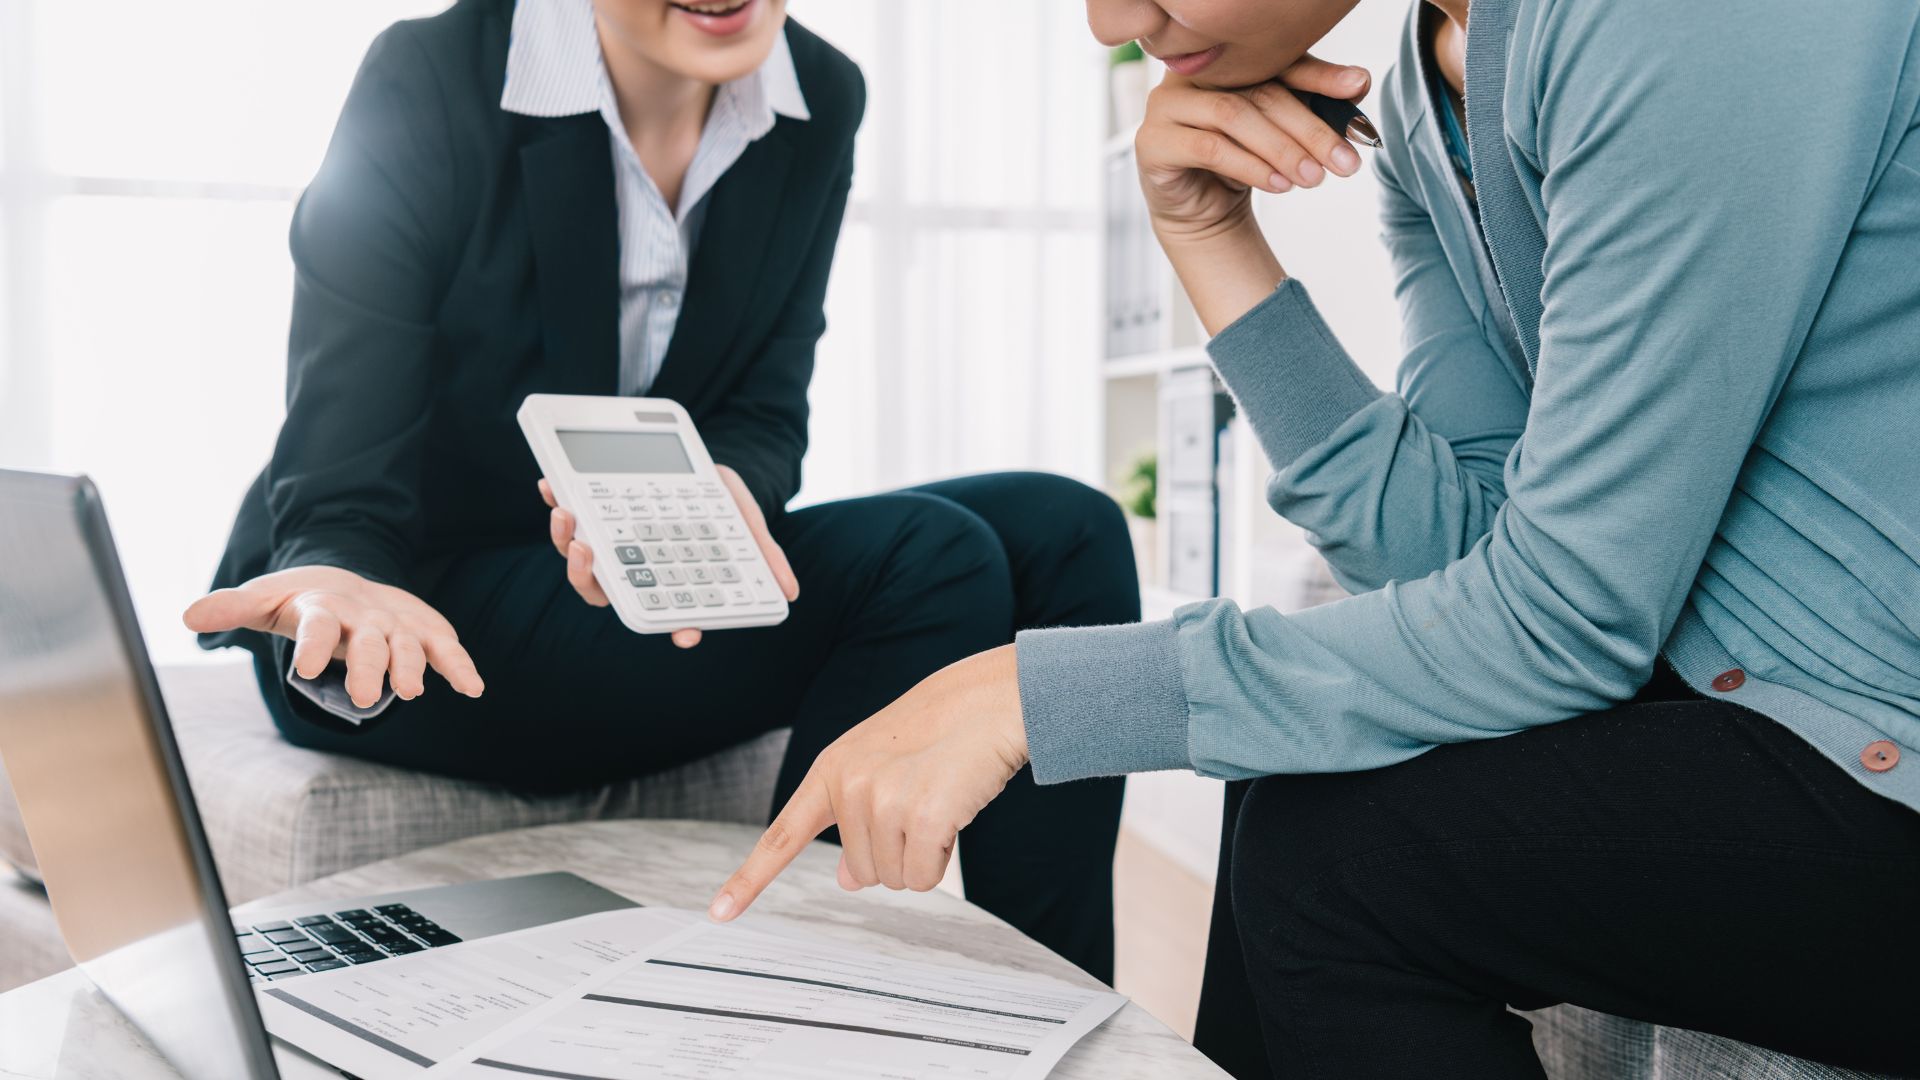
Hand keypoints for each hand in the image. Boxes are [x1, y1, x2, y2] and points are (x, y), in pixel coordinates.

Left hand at [183, 565, 482, 708]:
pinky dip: (459, 665)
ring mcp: (395, 622)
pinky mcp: (422, 629)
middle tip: (366, 697)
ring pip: (407, 644)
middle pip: (368, 639)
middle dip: (369, 666)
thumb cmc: (301, 599)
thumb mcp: (265, 600)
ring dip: (413, 666)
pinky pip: (444, 647)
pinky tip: (473, 688)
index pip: (317, 624)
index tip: (307, 669)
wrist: (347, 576)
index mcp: (322, 607)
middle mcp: (363, 614)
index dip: (312, 644)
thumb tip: (188, 617)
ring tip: (412, 692)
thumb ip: (232, 608)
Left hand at [538, 463, 799, 648]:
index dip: (667, 624)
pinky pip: (567, 513)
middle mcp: (631, 568)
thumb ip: (763, 552)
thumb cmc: (719, 500)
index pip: (664, 611)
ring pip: (577, 557)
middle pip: (602, 588)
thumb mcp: (744, 519)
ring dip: (563, 538)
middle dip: (586, 574)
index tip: (679, 630)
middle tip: (585, 550)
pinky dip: (554, 499)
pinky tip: (549, 481)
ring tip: (565, 511)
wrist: (696, 462)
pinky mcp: (589, 511)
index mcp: (667, 578)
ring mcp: (606, 543)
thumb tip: (791, 592)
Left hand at [708, 645, 1027, 920]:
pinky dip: (942, 860)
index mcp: (831, 771)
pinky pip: (924, 878)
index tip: (719, 913)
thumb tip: (846, 880)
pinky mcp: (922, 817)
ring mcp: (882, 801)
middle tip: (922, 802)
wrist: (990, 700)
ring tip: (939, 802)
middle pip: (861, 873)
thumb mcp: (883, 768)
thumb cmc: (941, 731)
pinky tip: (954, 815)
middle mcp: (848, 786)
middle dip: (897, 853)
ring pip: (894, 879)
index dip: (749, 880)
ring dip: (922, 856)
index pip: (782, 836)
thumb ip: (854, 819)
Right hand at [1137, 55, 1371, 244]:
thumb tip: (1359, 85)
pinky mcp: (1152, 142)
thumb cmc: (1242, 166)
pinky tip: (1278, 185)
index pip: (1277, 61)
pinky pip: (1208, 148)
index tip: (1357, 88)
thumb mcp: (1282, 136)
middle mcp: (1191, 74)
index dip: (1319, 75)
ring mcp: (1166, 105)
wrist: (1200, 214)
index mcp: (1224, 62)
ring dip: (1281, 149)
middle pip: (1260, 92)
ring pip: (1233, 116)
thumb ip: (1313, 108)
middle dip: (1309, 128)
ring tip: (1313, 179)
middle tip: (1345, 162)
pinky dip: (1249, 166)